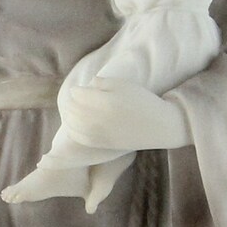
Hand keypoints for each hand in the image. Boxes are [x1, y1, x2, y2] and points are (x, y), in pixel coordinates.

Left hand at [60, 78, 191, 151]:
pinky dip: (72, 129)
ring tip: (72, 109)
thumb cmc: (143, 102)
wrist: (158, 127)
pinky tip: (73, 124)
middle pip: (72, 108)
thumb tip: (88, 84)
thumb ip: (103, 82)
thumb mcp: (125, 85)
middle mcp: (100, 119)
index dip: (76, 90)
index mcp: (106, 101)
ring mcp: (99, 133)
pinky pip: (78, 137)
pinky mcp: (101, 144)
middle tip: (74, 98)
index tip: (79, 88)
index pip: (78, 94)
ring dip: (68, 115)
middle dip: (70, 101)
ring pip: (72, 123)